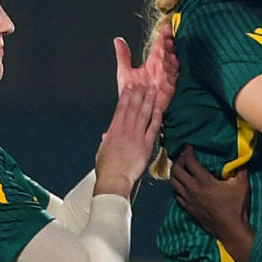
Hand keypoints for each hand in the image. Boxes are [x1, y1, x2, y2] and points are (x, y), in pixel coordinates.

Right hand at [95, 83, 160, 197]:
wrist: (115, 179)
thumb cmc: (107, 169)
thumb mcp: (102, 151)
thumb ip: (106, 141)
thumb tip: (106, 136)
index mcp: (113, 131)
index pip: (121, 108)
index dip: (126, 96)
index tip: (130, 87)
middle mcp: (125, 130)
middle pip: (133, 108)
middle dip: (139, 94)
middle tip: (143, 83)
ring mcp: (137, 136)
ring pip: (143, 114)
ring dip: (148, 101)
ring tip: (152, 91)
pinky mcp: (146, 145)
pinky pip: (153, 128)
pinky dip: (156, 117)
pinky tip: (159, 109)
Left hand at [115, 24, 178, 113]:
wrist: (133, 110)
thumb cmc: (131, 93)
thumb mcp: (124, 72)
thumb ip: (123, 56)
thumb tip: (118, 40)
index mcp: (151, 63)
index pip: (159, 47)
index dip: (163, 37)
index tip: (166, 27)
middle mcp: (160, 69)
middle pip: (166, 53)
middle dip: (169, 43)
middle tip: (170, 34)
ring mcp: (165, 77)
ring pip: (170, 62)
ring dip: (171, 54)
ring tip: (171, 45)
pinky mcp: (168, 88)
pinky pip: (172, 77)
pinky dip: (173, 69)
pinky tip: (174, 61)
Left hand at [170, 148, 254, 261]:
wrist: (231, 229)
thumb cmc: (237, 206)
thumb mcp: (242, 185)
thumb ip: (240, 169)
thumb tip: (241, 157)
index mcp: (204, 181)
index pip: (190, 162)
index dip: (187, 152)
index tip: (189, 146)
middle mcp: (192, 189)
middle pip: (177, 170)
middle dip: (179, 160)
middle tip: (184, 156)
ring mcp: (188, 199)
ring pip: (173, 182)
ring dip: (175, 173)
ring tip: (181, 168)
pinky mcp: (188, 208)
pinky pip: (177, 194)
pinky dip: (177, 187)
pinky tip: (183, 185)